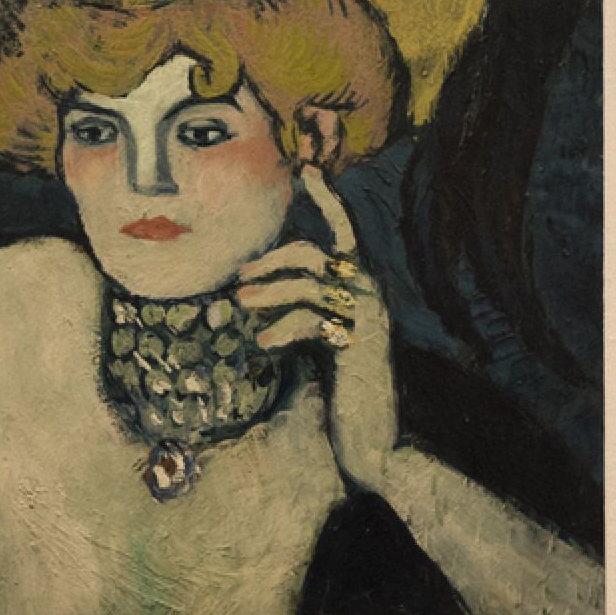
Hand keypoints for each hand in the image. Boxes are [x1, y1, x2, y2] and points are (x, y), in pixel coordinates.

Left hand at [235, 166, 398, 490]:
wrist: (374, 442)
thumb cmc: (342, 396)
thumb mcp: (317, 346)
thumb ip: (296, 316)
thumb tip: (250, 298)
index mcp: (360, 291)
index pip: (344, 235)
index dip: (327, 202)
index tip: (307, 172)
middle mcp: (370, 298)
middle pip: (317, 256)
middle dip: (275, 259)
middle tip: (241, 274)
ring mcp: (368, 321)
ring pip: (313, 285)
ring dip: (273, 291)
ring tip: (242, 302)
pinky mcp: (360, 346)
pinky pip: (317, 322)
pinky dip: (286, 328)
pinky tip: (265, 344)